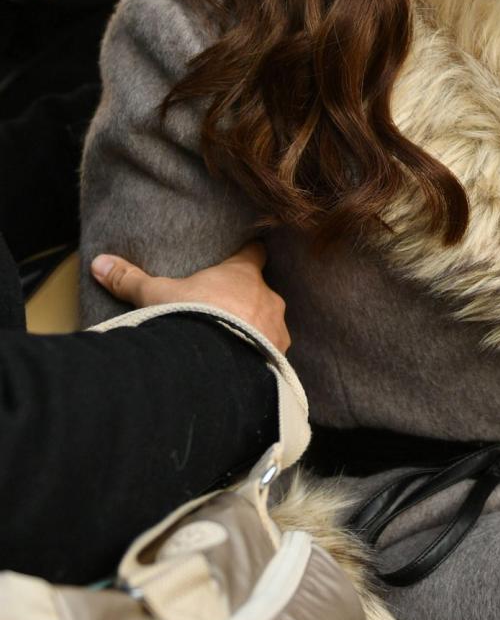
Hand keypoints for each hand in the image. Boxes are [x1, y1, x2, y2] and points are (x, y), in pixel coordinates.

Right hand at [90, 242, 290, 354]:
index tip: (240, 256)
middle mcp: (267, 297)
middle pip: (260, 291)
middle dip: (246, 300)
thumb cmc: (194, 319)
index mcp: (243, 273)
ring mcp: (277, 328)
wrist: (218, 367)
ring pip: (269, 322)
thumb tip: (99, 263)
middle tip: (225, 310)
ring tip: (232, 343)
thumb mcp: (157, 297)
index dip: (247, 255)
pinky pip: (272, 351)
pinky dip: (260, 356)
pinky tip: (241, 366)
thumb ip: (131, 280)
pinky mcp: (279, 356)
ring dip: (255, 329)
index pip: (254, 252)